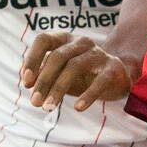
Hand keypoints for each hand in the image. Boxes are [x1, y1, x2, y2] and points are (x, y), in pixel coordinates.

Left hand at [21, 32, 139, 111]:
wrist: (119, 74)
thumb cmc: (83, 74)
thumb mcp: (60, 74)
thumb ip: (44, 76)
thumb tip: (29, 84)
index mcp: (65, 39)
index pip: (44, 40)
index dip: (32, 59)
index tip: (26, 82)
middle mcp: (81, 42)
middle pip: (57, 57)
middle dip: (43, 81)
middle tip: (34, 102)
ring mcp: (98, 54)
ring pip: (74, 66)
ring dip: (58, 89)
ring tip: (48, 107)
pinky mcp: (113, 68)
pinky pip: (100, 81)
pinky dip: (88, 95)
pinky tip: (78, 107)